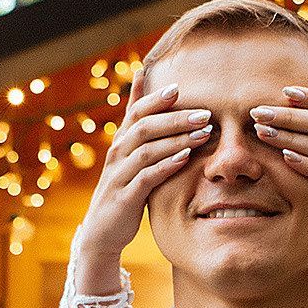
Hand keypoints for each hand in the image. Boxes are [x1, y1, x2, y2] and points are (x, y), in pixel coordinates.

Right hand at [71, 82, 211, 293]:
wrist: (102, 229)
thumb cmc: (124, 185)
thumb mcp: (130, 154)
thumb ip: (138, 122)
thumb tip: (141, 78)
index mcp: (121, 140)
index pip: (136, 111)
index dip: (155, 98)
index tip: (179, 87)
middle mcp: (118, 153)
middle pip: (145, 127)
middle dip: (176, 118)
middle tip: (205, 113)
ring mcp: (120, 174)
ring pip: (147, 150)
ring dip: (177, 140)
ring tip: (204, 133)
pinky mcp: (126, 196)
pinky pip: (147, 177)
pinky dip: (166, 165)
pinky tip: (186, 158)